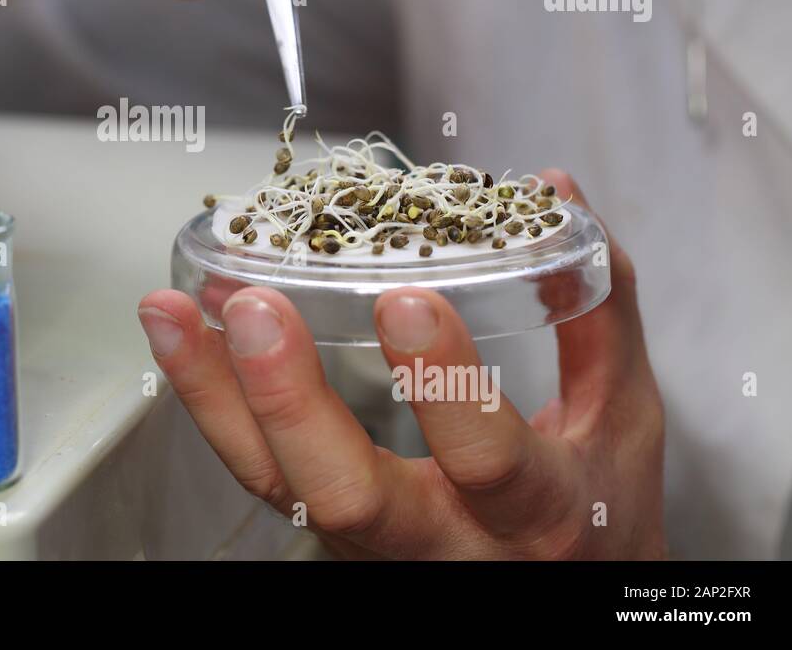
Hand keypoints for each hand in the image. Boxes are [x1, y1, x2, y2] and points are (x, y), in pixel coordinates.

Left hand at [137, 171, 665, 558]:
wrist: (564, 601)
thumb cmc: (594, 508)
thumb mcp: (620, 416)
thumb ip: (597, 304)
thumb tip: (555, 189)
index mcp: (536, 512)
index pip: (490, 461)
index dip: (445, 386)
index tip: (407, 300)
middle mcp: (443, 545)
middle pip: (348, 497)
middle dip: (293, 402)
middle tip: (254, 311)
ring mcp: (372, 548)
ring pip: (276, 488)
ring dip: (215, 396)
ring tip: (171, 312)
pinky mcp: (325, 533)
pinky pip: (257, 474)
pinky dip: (211, 403)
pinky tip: (181, 337)